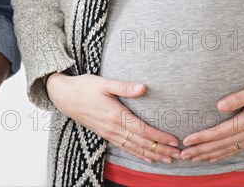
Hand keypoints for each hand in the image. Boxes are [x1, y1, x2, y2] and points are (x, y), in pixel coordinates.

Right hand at [46, 73, 180, 163]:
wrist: (63, 96)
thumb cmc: (83, 86)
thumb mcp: (103, 83)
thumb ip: (124, 87)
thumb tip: (144, 87)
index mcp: (115, 115)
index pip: (143, 130)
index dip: (160, 137)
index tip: (175, 141)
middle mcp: (113, 128)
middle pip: (142, 143)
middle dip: (161, 150)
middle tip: (179, 155)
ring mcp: (108, 133)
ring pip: (134, 148)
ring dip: (152, 155)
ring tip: (168, 160)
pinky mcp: (105, 134)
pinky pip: (124, 147)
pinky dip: (138, 154)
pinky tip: (147, 157)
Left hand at [180, 73, 243, 162]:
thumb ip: (238, 98)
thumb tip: (218, 106)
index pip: (220, 132)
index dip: (203, 137)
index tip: (187, 140)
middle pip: (221, 144)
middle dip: (201, 150)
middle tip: (183, 155)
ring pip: (228, 149)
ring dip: (209, 154)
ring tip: (193, 158)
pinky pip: (237, 149)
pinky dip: (223, 155)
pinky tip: (212, 157)